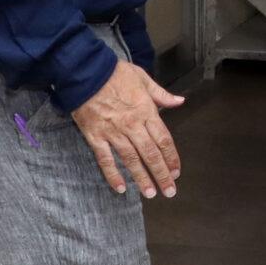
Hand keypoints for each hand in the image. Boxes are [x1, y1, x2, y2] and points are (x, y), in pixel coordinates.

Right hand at [70, 58, 186, 197]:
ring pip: (131, 160)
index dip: (172, 158)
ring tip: (150, 193)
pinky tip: (120, 187)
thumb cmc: (114, 73)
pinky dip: (113, 175)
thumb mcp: (143, 78)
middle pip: (151, 154)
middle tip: (169, 191)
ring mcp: (113, 132)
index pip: (164, 140)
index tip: (176, 171)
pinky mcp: (95, 136)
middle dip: (161, 175)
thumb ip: (162, 94)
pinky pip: (105, 159)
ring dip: (141, 178)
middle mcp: (132, 125)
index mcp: (146, 111)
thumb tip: (179, 101)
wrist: (86, 71)